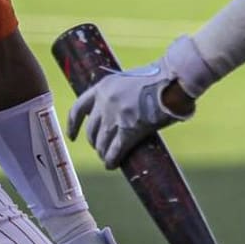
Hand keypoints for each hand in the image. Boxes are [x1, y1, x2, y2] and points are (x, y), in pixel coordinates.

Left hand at [66, 35, 213, 167]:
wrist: (172, 78)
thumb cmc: (156, 78)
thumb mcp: (127, 80)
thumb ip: (116, 96)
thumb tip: (112, 115)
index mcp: (102, 87)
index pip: (78, 108)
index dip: (73, 125)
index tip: (72, 137)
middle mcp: (104, 102)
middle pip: (92, 130)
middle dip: (95, 142)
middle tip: (101, 147)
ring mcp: (116, 116)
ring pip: (102, 143)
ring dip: (103, 152)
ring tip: (108, 157)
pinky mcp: (130, 129)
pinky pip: (115, 150)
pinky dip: (111, 160)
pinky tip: (111, 165)